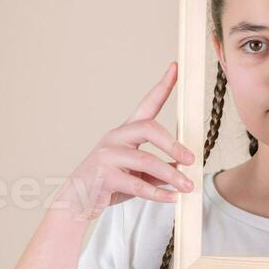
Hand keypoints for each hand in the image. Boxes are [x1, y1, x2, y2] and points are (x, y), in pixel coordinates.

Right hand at [54, 61, 195, 220]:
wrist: (77, 201)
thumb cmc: (109, 183)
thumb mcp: (138, 173)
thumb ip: (159, 167)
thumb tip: (185, 165)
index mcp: (126, 132)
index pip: (147, 104)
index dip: (163, 86)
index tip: (176, 68)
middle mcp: (116, 138)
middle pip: (148, 128)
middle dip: (173, 143)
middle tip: (192, 159)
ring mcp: (108, 156)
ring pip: (145, 161)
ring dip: (170, 174)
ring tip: (188, 186)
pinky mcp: (104, 176)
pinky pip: (137, 185)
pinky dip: (158, 193)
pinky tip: (172, 198)